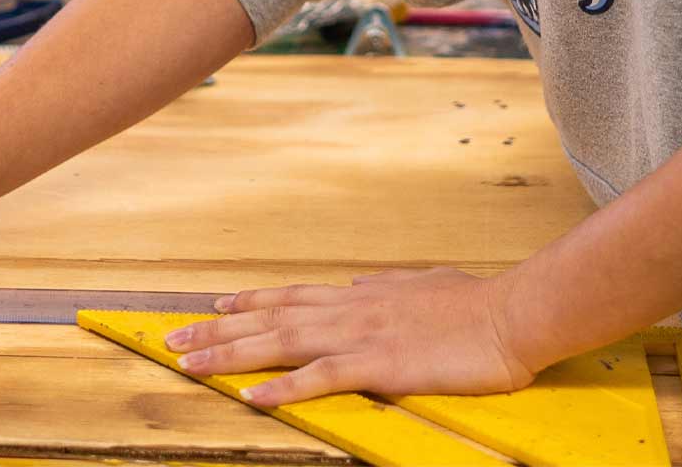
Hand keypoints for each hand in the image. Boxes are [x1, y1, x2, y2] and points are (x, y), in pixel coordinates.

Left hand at [162, 267, 537, 407]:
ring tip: (189, 365)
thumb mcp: (419, 284)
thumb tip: (358, 284)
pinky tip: (251, 396)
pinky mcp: (378, 365)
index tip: (214, 307)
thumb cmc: (472, 302)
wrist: (509, 313)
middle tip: (172, 340)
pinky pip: (318, 378)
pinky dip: (281, 387)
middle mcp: (348, 309)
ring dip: (229, 355)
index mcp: (359, 295)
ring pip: (279, 343)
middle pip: (268, 319)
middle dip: (216, 332)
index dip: (248, 302)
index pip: (289, 296)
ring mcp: (359, 335)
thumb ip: (383, 288)